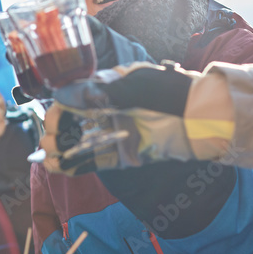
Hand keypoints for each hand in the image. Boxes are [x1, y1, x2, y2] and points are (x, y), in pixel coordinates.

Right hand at [42, 62, 235, 172]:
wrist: (201, 117)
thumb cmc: (170, 93)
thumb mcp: (136, 86)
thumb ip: (102, 94)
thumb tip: (65, 94)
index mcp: (108, 88)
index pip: (73, 98)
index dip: (60, 111)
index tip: (54, 121)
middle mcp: (107, 110)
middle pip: (72, 122)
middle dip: (58, 132)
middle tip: (53, 141)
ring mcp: (114, 132)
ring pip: (79, 142)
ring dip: (61, 150)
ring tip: (51, 156)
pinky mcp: (123, 153)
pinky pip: (94, 159)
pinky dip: (75, 164)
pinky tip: (59, 167)